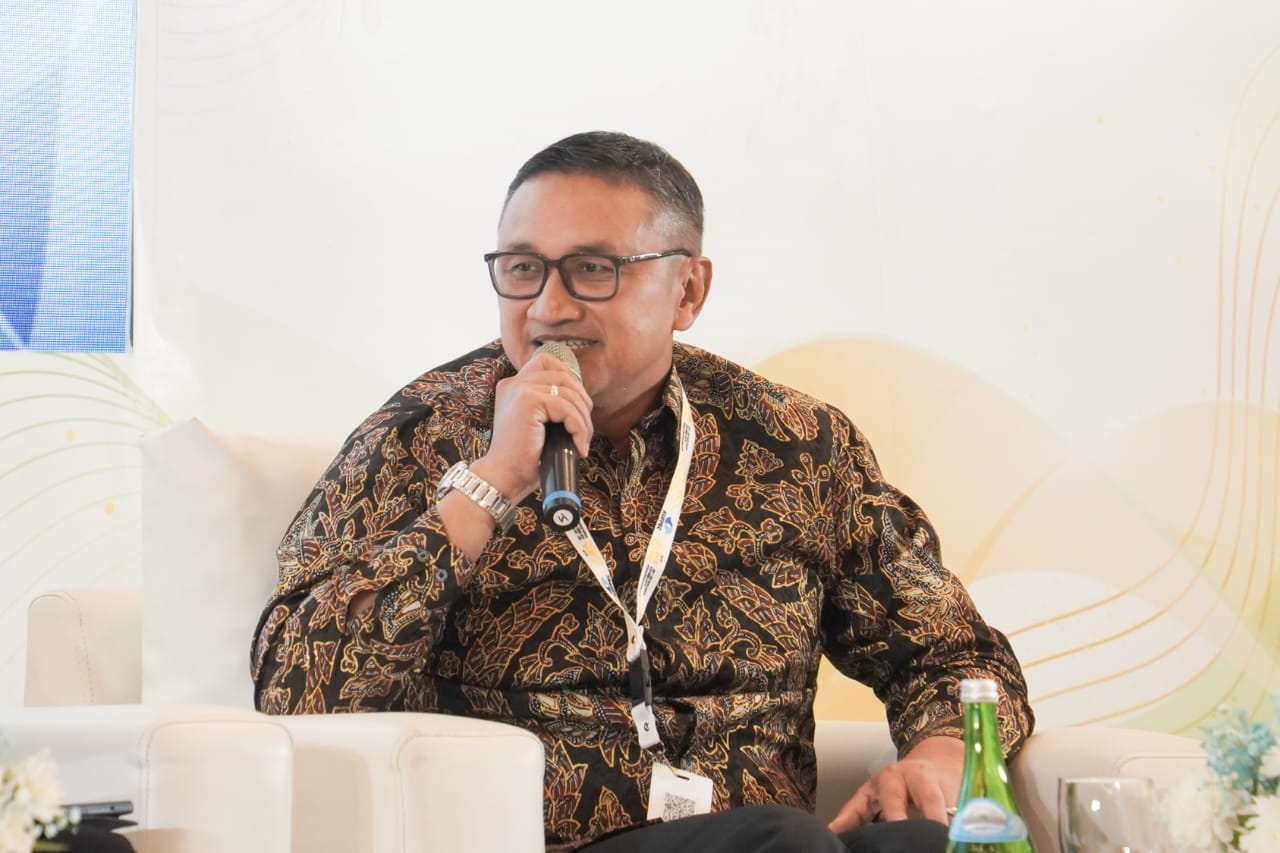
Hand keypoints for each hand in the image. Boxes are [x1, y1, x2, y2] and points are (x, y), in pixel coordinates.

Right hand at [438, 349, 591, 560]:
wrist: (504, 478)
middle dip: (582, 401)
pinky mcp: (528, 401)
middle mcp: (513, 383)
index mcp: (513, 386)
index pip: (547, 362)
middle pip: (563, 375)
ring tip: (581, 442)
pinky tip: (578, 446)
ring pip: (569, 393)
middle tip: (584, 429)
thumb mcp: (537, 424)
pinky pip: (566, 408)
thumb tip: (582, 399)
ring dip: (583, 420)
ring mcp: (519, 390)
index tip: (578, 405)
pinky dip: (578, 428)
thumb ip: (550, 405)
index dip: (570, 377)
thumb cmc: (523, 458)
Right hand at [828, 735, 963, 831]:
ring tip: (852, 842)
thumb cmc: (944, 784)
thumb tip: (956, 838)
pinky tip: (834, 832)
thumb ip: (954, 815)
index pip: (928, 796)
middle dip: (895, 819)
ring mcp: (875, 787)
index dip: (935, 816)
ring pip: (865, 805)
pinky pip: (851, 811)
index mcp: (920, 774)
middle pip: (892, 800)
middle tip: (899, 838)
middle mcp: (894, 776)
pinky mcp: (863, 798)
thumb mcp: (954, 794)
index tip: (941, 832)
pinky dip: (843, 823)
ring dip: (858, 824)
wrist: (933, 765)